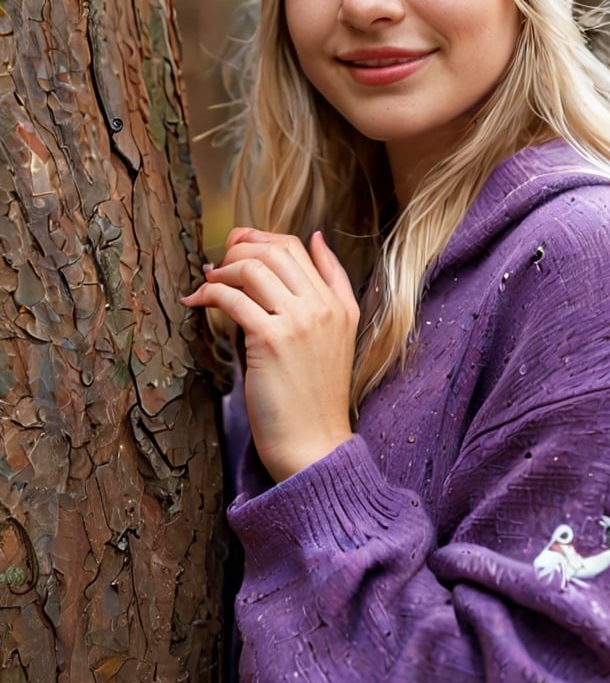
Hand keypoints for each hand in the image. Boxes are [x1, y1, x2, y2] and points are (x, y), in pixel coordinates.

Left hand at [182, 228, 358, 481]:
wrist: (314, 444)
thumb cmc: (316, 397)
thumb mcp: (337, 334)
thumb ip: (332, 287)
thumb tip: (317, 237)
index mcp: (339, 304)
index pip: (299, 247)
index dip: (263, 237)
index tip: (238, 243)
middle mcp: (322, 307)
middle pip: (276, 251)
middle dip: (239, 247)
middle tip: (217, 261)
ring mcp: (299, 322)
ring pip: (254, 268)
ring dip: (223, 268)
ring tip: (207, 282)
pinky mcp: (271, 340)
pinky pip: (233, 299)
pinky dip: (209, 293)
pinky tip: (196, 302)